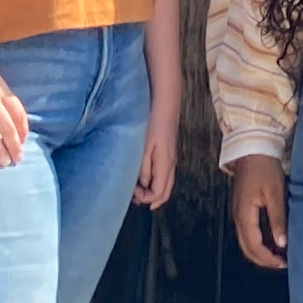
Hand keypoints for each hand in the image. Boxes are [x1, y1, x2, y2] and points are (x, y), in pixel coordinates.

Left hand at [135, 93, 180, 207]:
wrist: (165, 103)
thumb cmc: (153, 122)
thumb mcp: (144, 146)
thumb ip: (144, 168)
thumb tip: (143, 186)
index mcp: (165, 164)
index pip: (158, 193)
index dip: (144, 198)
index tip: (130, 192)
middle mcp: (171, 165)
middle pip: (165, 192)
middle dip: (149, 199)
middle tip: (133, 197)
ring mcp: (171, 159)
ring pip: (165, 184)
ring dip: (151, 191)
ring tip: (135, 187)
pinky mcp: (168, 153)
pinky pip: (163, 175)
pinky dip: (154, 182)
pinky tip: (142, 176)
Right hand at [229, 156, 287, 269]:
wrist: (252, 150)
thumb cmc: (265, 169)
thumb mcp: (275, 193)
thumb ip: (278, 219)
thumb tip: (282, 243)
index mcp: (244, 215)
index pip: (254, 246)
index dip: (268, 259)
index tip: (284, 263)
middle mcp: (238, 217)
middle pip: (247, 249)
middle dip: (264, 260)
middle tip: (283, 264)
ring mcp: (238, 214)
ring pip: (246, 242)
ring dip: (260, 253)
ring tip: (279, 256)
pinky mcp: (242, 209)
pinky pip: (247, 233)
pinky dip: (258, 243)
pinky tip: (271, 241)